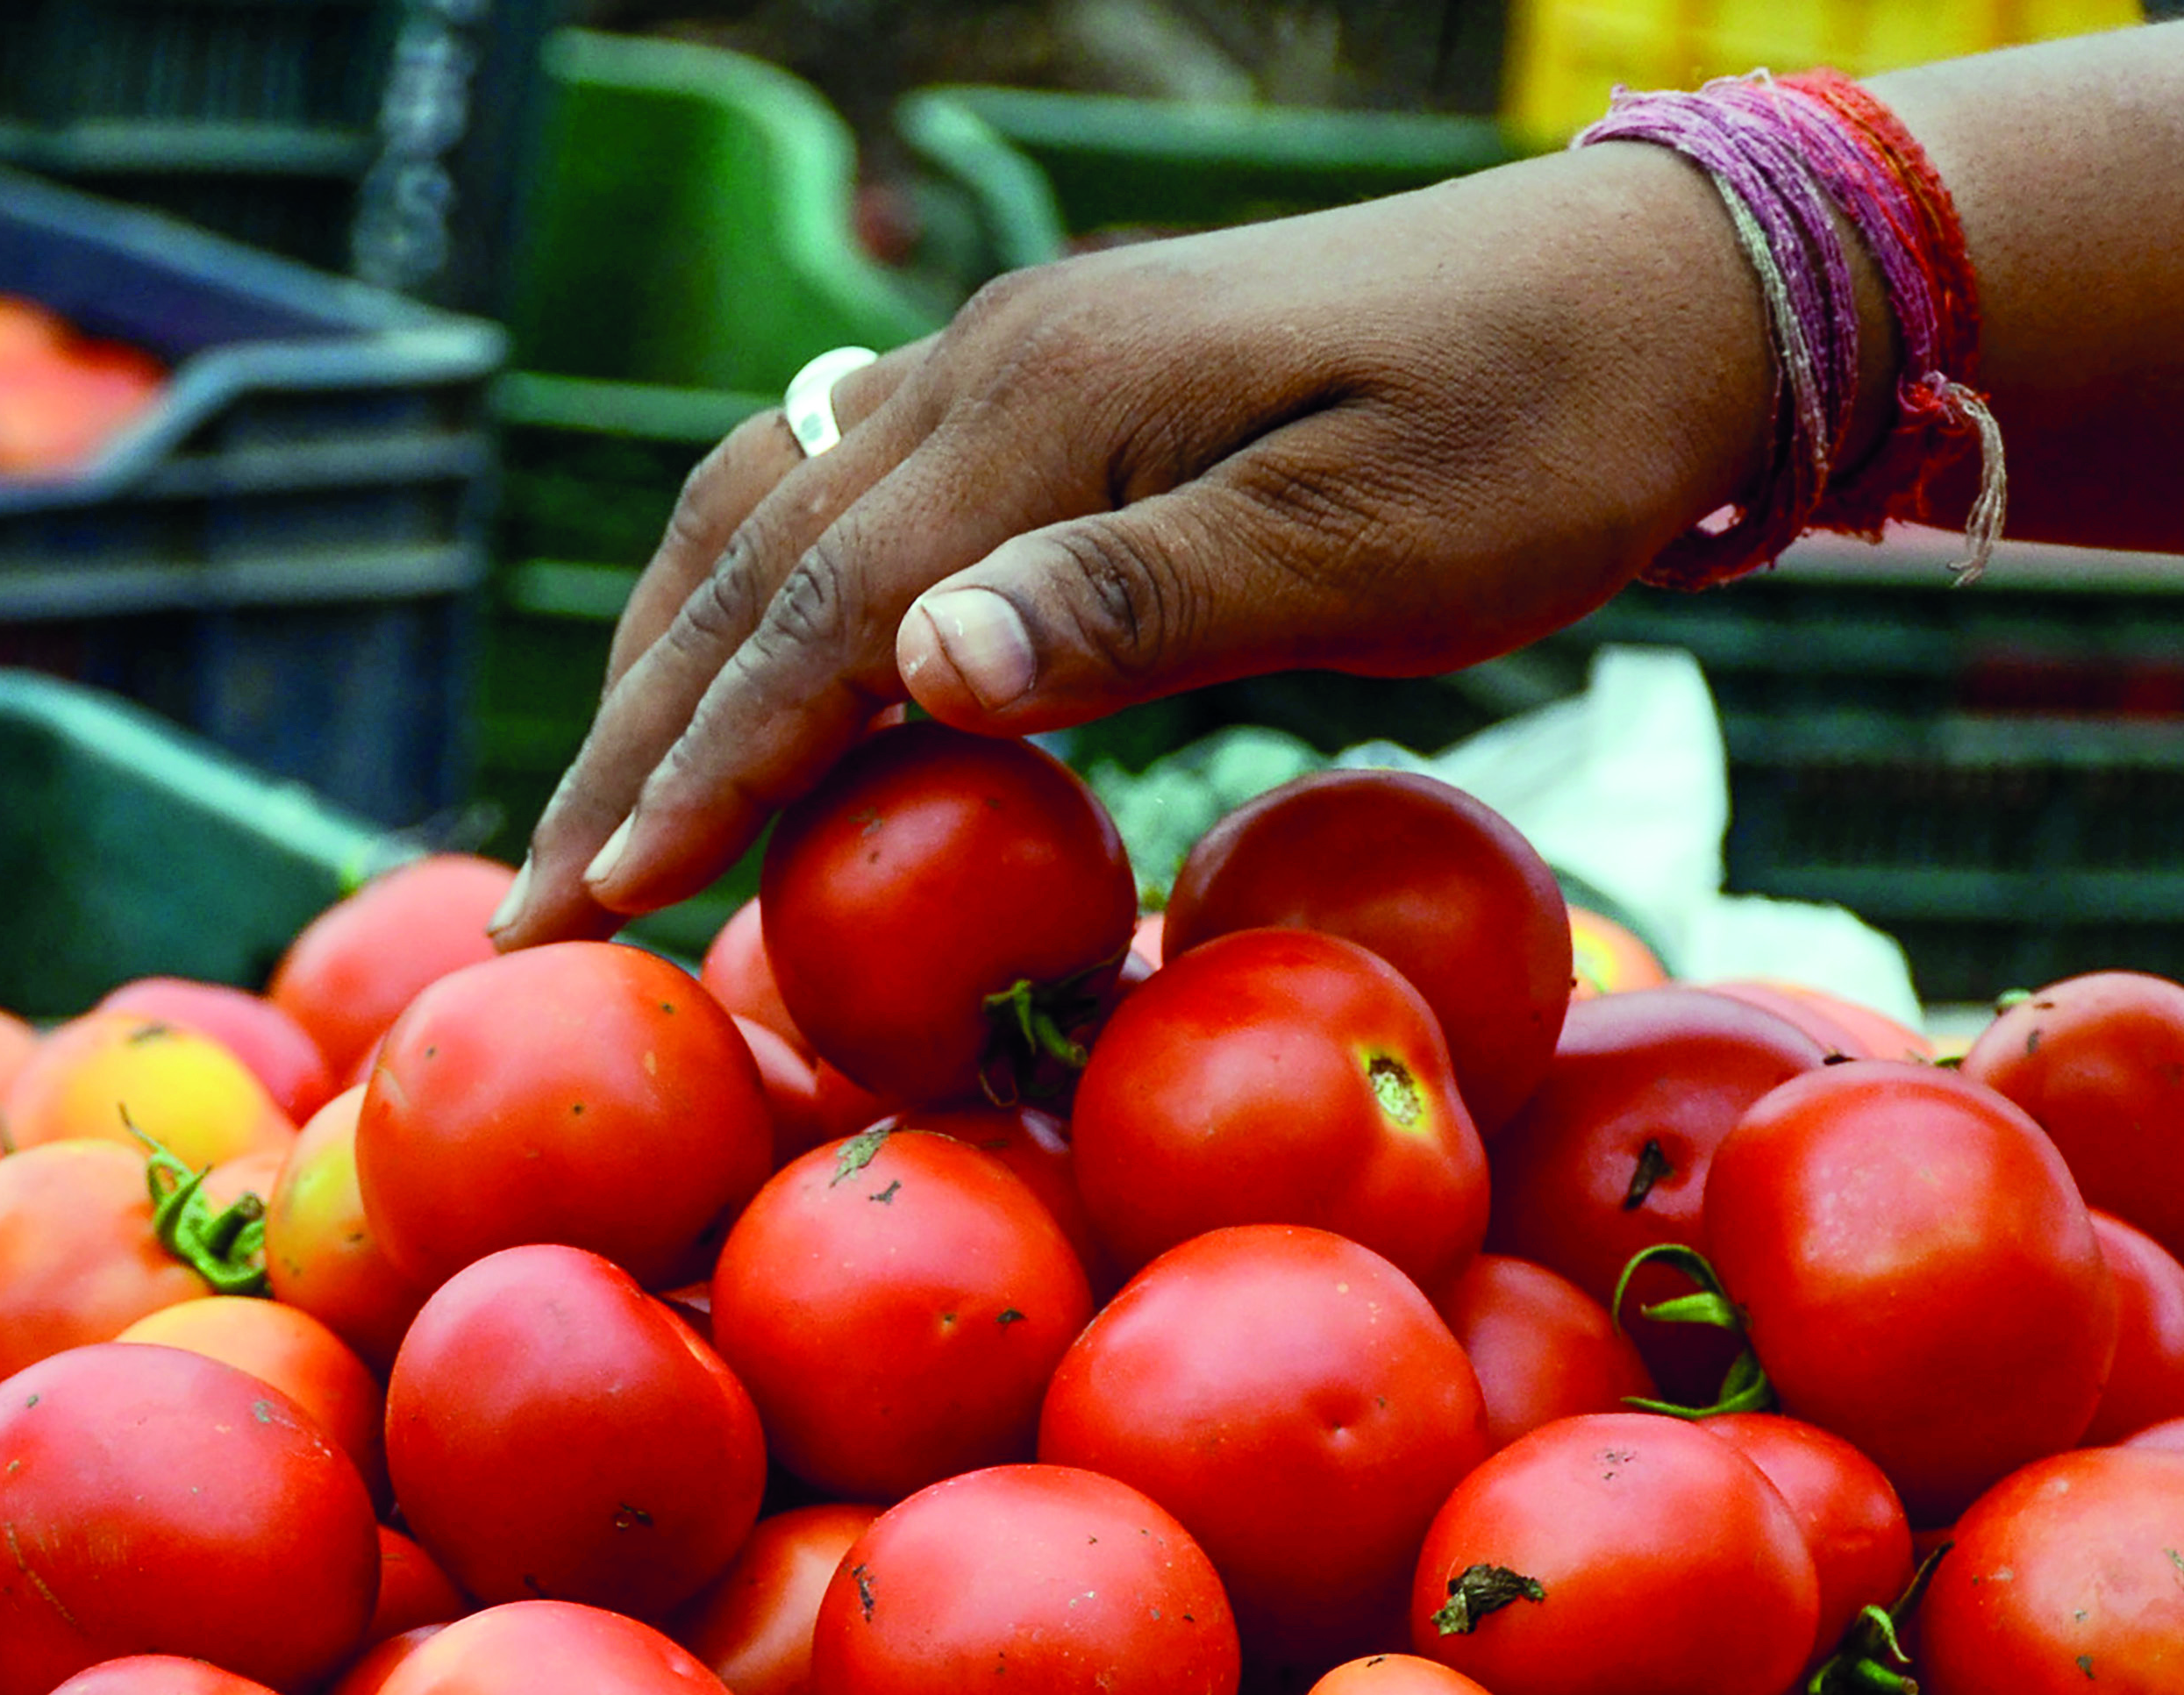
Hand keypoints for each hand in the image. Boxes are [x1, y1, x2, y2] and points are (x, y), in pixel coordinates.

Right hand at [494, 145, 1781, 946]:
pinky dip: (756, 615)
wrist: (1651, 299)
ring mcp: (1016, 367)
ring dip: (666, 672)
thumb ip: (1134, 606)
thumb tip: (913, 672)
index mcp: (1056, 399)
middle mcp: (997, 364)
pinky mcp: (1055, 397)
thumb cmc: (1534, 447)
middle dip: (633, 742)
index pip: (823, 609)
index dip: (706, 766)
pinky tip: (736, 703)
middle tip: (532, 908)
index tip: (605, 903)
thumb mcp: (1365, 549)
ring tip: (598, 825)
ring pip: (768, 518)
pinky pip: (844, 503)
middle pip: (749, 561)